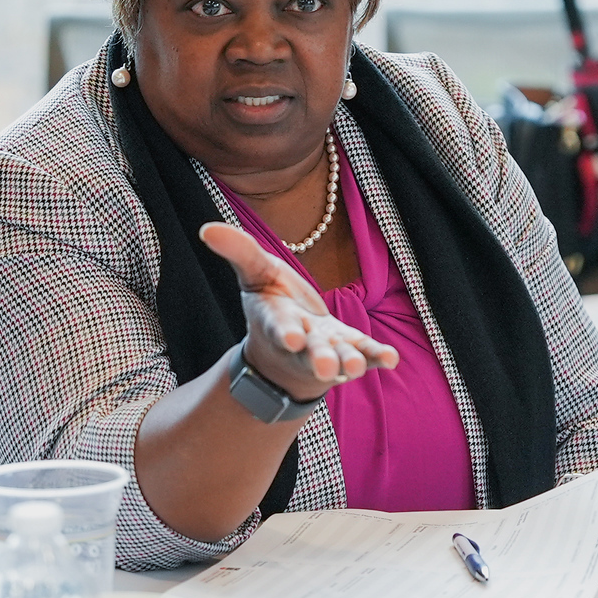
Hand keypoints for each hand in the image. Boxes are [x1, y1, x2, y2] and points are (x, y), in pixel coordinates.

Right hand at [199, 222, 397, 402]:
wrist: (285, 351)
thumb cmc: (272, 304)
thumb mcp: (254, 274)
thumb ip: (239, 252)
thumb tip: (206, 228)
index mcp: (278, 322)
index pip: (280, 327)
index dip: (285, 332)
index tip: (291, 338)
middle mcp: (303, 343)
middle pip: (312, 351)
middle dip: (320, 358)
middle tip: (328, 368)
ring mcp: (329, 350)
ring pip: (340, 358)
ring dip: (349, 363)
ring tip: (357, 368)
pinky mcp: (351, 351)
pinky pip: (367, 355)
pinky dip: (378, 357)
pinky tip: (391, 359)